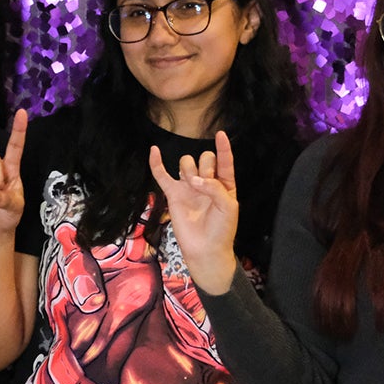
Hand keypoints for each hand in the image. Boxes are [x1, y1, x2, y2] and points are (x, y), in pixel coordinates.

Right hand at [149, 130, 238, 294]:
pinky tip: (154, 151)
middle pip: (204, 158)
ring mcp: (188, 187)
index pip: (224, 160)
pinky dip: (157, 163)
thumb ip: (215, 188)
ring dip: (190, 169)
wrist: (206, 250)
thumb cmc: (222, 230)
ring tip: (193, 186)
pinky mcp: (173, 194)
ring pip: (186, 162)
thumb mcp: (229, 207)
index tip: (220, 134)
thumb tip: (193, 180)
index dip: (223, 147)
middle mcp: (206, 182)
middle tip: (206, 185)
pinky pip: (162, 175)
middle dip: (205, 166)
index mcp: (224, 184)